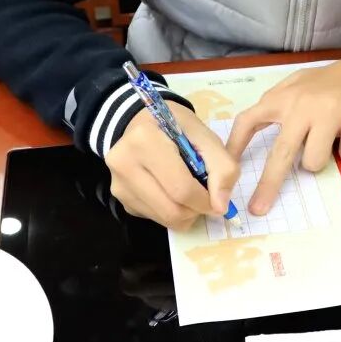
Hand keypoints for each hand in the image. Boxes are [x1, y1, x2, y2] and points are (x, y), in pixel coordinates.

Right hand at [105, 103, 239, 230]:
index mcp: (145, 141)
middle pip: (171, 209)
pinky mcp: (120, 198)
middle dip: (196, 210)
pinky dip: (170, 212)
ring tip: (190, 192)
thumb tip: (220, 206)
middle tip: (206, 199)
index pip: (181, 188)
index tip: (218, 200)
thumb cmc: (176, 127)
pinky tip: (171, 191)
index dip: (206, 201)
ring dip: (185, 214)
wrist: (143, 122)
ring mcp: (118, 183)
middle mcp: (124, 163)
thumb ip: (222, 167)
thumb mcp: (205, 136)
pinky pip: (154, 218)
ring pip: (163, 219)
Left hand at [227, 52, 340, 214]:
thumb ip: (279, 105)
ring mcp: (329, 112)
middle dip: (268, 186)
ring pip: (314, 162)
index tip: (228, 169)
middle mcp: (302, 105)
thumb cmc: (334, 81)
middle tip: (259, 208)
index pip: (249, 122)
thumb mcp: (300, 85)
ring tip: (331, 139)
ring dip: (321, 159)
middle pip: (280, 154)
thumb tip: (258, 132)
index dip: (235, 147)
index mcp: (284, 96)